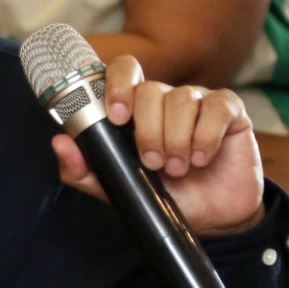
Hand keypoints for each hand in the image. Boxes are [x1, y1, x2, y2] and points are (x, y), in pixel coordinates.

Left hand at [52, 55, 264, 235]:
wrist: (215, 216)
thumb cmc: (167, 196)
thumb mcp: (120, 189)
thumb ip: (85, 171)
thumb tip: (59, 142)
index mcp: (137, 109)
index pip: (124, 71)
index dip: (118, 86)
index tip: (116, 117)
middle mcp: (166, 98)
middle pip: (150, 90)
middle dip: (148, 131)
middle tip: (154, 163)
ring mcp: (199, 100)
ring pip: (181, 99)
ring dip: (177, 140)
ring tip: (180, 167)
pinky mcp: (229, 110)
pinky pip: (216, 107)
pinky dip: (206, 136)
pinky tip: (202, 157)